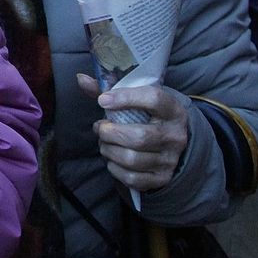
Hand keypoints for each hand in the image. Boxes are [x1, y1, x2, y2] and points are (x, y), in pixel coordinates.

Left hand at [77, 74, 189, 192]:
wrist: (171, 145)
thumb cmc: (148, 117)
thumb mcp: (137, 100)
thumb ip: (109, 89)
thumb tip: (81, 79)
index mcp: (173, 110)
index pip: (154, 99)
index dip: (126, 98)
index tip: (103, 100)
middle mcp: (176, 136)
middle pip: (138, 136)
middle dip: (110, 133)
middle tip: (100, 128)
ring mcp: (170, 160)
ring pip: (132, 159)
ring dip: (108, 150)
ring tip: (104, 143)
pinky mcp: (162, 179)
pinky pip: (131, 177)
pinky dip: (114, 168)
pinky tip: (112, 159)